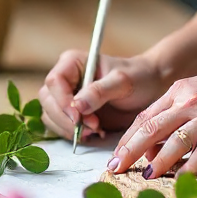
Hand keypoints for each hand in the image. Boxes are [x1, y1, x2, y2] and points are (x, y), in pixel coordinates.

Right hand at [38, 50, 169, 140]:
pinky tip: (94, 132)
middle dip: (65, 118)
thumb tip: (77, 106)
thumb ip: (99, 91)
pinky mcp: (72, 114)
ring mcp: (66, 97)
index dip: (62, 101)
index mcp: (72, 63)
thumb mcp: (122, 81)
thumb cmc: (137, 77)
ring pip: (50, 116)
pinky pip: (60, 127)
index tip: (78, 117)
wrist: (149, 88)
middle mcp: (65, 79)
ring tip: (96, 129)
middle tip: (92, 126)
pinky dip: (73, 134)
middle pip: (47, 101)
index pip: (54, 82)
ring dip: (68, 128)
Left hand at [108, 62, 196, 177]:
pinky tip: (179, 179)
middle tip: (115, 168)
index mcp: (178, 91)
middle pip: (151, 129)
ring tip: (146, 175)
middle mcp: (188, 103)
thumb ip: (176, 110)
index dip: (128, 137)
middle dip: (130, 151)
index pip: (145, 116)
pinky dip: (188, 168)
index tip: (116, 154)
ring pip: (173, 142)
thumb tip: (155, 142)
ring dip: (157, 162)